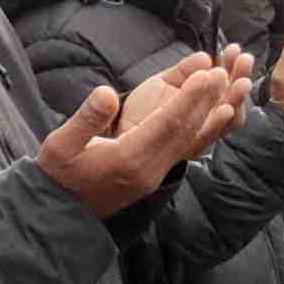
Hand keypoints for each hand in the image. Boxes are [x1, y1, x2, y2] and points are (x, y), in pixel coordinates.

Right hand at [41, 54, 245, 218]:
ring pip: (188, 140)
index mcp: (128, 158)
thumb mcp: (61, 144)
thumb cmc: (59, 173)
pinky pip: (183, 148)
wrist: (62, 212)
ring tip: (224, 86)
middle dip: (205, 100)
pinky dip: (199, 128)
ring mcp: (153, 175)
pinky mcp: (154, 176)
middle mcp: (148, 169)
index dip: (189, 97)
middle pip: (184, 130)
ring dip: (207, 112)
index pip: (166, 123)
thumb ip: (86, 119)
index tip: (206, 73)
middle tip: (223, 71)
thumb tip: (107, 93)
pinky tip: (210, 114)